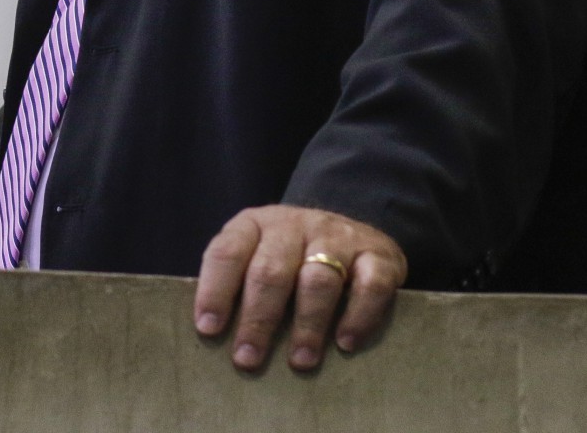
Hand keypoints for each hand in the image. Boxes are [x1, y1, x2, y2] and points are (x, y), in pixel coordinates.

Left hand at [193, 204, 406, 372]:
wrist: (353, 229)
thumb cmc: (292, 257)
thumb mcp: (257, 255)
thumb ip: (238, 285)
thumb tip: (214, 338)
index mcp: (255, 224)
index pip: (227, 252)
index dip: (215, 290)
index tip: (208, 329)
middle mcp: (294, 225)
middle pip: (271, 271)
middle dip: (258, 319)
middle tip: (248, 359)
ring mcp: (338, 236)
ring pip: (318, 280)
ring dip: (307, 325)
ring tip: (300, 361)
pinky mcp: (378, 255)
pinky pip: (370, 285)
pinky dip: (358, 316)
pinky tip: (345, 343)